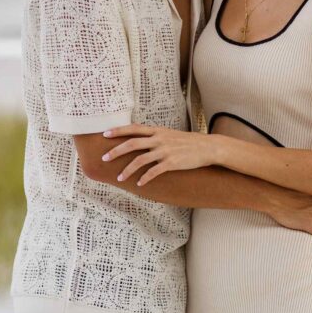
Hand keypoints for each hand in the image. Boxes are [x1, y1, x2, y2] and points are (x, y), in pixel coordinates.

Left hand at [101, 124, 217, 184]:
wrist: (207, 147)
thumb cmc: (188, 142)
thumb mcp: (170, 134)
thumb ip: (155, 136)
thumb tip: (140, 138)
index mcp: (158, 131)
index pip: (134, 128)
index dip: (118, 130)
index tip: (105, 134)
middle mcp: (159, 139)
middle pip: (132, 143)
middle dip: (116, 151)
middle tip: (104, 158)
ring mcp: (165, 151)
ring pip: (140, 160)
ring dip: (128, 170)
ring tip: (120, 178)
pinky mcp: (172, 163)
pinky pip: (154, 171)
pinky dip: (145, 178)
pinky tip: (139, 184)